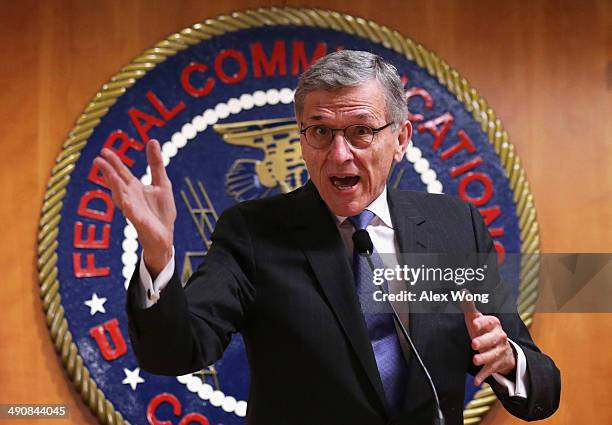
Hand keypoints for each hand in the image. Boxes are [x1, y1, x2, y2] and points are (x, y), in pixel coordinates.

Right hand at [94, 140, 175, 277]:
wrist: (165, 235)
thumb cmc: (161, 211)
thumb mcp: (162, 182)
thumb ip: (156, 163)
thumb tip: (152, 141)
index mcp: (134, 188)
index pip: (121, 172)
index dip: (113, 162)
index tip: (104, 151)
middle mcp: (130, 198)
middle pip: (117, 183)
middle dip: (108, 172)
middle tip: (98, 160)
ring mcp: (133, 210)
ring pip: (121, 197)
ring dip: (115, 187)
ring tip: (110, 176)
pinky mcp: (140, 223)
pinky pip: (133, 215)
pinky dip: (129, 209)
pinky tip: (126, 202)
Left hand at [461, 291, 515, 385]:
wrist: (502, 348)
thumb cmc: (484, 330)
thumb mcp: (476, 318)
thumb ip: (469, 306)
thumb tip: (462, 290)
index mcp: (494, 324)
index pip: (489, 321)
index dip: (482, 322)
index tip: (473, 323)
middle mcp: (499, 337)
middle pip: (493, 339)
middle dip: (484, 342)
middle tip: (473, 344)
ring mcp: (499, 351)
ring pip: (493, 355)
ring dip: (484, 358)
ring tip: (475, 360)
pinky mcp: (497, 364)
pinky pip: (491, 370)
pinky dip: (483, 376)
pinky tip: (476, 381)